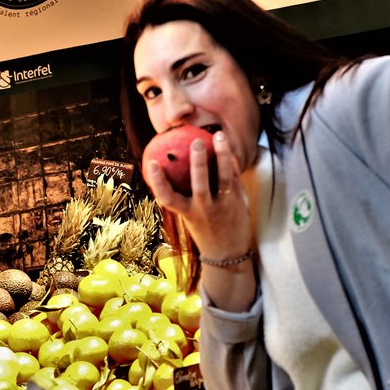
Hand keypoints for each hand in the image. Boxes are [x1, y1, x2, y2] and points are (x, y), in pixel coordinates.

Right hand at [143, 129, 251, 262]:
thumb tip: (176, 167)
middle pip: (199, 183)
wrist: (227, 253)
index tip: (152, 163)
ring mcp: (222, 206)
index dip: (158, 181)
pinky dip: (231, 162)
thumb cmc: (204, 230)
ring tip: (219, 135)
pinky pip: (233, 177)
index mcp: (186, 213)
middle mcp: (203, 209)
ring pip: (222, 177)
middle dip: (197, 161)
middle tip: (195, 141)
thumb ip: (185, 196)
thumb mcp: (190, 216)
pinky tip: (228, 149)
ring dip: (222, 155)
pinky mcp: (237, 203)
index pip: (167, 197)